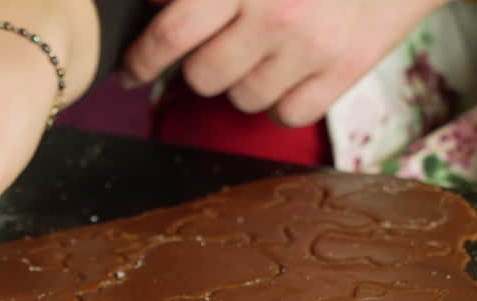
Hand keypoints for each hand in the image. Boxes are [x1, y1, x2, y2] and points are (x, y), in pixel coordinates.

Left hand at [122, 0, 445, 126]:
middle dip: (197, 66)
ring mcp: (312, 47)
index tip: (131, 70)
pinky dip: (280, 99)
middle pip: (202, 76)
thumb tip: (154, 6)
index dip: (142, 59)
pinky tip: (289, 69)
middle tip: (213, 46)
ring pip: (242, 99)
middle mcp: (277, 15)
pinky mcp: (345, 70)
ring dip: (240, 81)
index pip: (170, 35)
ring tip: (261, 49)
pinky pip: (286, 115)